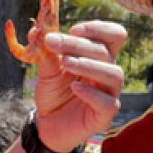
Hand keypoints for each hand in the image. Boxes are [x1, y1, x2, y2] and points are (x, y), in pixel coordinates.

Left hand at [32, 20, 127, 152]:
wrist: (47, 124)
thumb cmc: (54, 94)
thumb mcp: (47, 70)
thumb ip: (46, 51)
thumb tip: (38, 30)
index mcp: (99, 57)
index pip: (114, 35)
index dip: (98, 28)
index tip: (73, 30)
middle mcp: (108, 72)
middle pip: (106, 51)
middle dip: (78, 45)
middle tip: (54, 43)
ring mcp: (109, 94)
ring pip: (113, 74)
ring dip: (88, 65)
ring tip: (66, 62)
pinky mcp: (105, 115)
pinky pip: (108, 102)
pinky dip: (92, 93)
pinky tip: (74, 88)